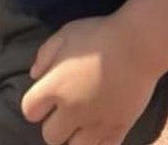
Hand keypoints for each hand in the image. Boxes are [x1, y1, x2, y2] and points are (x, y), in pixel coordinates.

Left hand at [22, 16, 156, 144]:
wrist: (138, 44)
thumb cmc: (99, 34)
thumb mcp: (65, 34)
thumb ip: (45, 55)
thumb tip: (34, 75)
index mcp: (56, 87)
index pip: (30, 110)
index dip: (35, 104)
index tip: (43, 97)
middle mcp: (72, 111)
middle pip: (50, 135)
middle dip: (54, 123)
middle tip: (64, 109)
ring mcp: (96, 124)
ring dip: (74, 136)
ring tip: (82, 122)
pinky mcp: (118, 130)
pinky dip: (98, 142)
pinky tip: (99, 128)